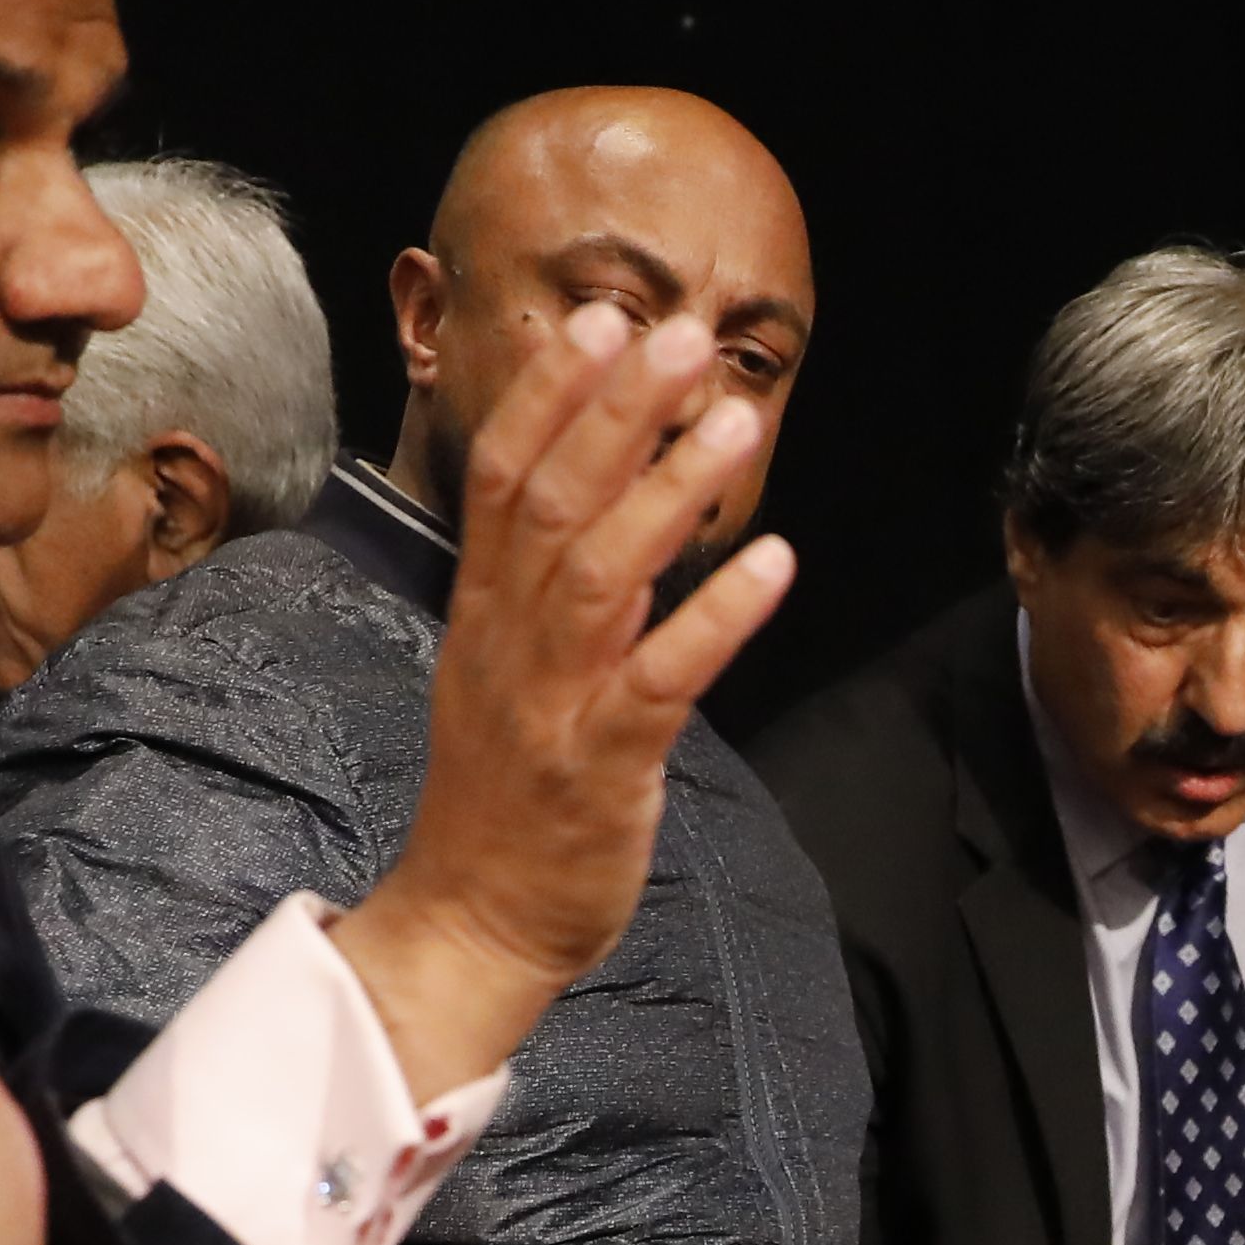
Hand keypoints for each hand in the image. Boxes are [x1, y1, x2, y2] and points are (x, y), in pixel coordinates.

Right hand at [328, 302, 797, 1110]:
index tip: (601, 321)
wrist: (473, 923)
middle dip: (615, 412)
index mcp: (484, 614)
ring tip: (734, 421)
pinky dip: (718, 617)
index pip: (504, 479)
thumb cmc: (505, 796)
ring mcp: (553, 703)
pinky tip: (772, 562)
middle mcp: (510, 643)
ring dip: (670, 491)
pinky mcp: (602, 765)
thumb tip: (596, 497)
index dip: (552, 396)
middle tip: (678, 335)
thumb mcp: (503, 671)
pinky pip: (663, 679)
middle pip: (554, 503)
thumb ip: (540, 587)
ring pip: (603, 575)